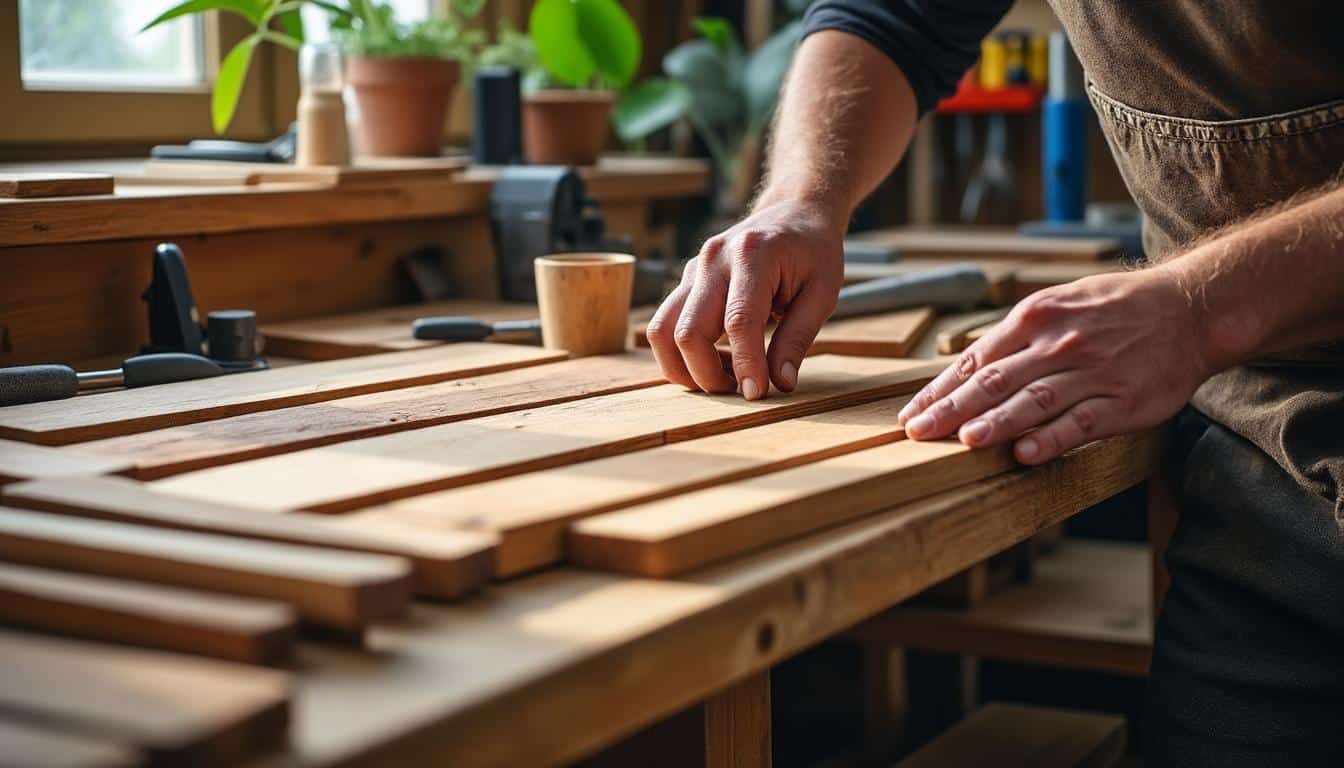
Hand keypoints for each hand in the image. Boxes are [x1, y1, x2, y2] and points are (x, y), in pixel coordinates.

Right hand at [646, 198, 846, 398]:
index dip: (745, 364)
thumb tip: (780, 384)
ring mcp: (694, 269)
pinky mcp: (686, 282)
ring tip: (724, 377)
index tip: (756, 393)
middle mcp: (713, 260)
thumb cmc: (813, 251)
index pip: (738, 321)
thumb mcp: (823, 293)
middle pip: (687, 331)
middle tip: (740, 390)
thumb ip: (798, 338)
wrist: (794, 212)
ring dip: (685, 368)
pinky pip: (666, 325)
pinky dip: (684, 354)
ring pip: (661, 330)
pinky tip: (719, 359)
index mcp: (753, 255)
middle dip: (707, 374)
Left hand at [897, 268, 1209, 463]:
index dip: (939, 390)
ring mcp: (1092, 372)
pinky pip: (1082, 422)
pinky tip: (1025, 454)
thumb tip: (965, 369)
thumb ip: (1014, 337)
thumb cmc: (1114, 309)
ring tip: (964, 441)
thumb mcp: (1058, 304)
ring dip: (997, 422)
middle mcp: (1059, 343)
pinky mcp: (1124, 401)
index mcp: (1035, 317)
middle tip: (918, 433)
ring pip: (1034, 400)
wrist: (1190, 308)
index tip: (910, 415)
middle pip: (995, 380)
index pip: (975, 360)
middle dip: (951, 409)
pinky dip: (1052, 438)